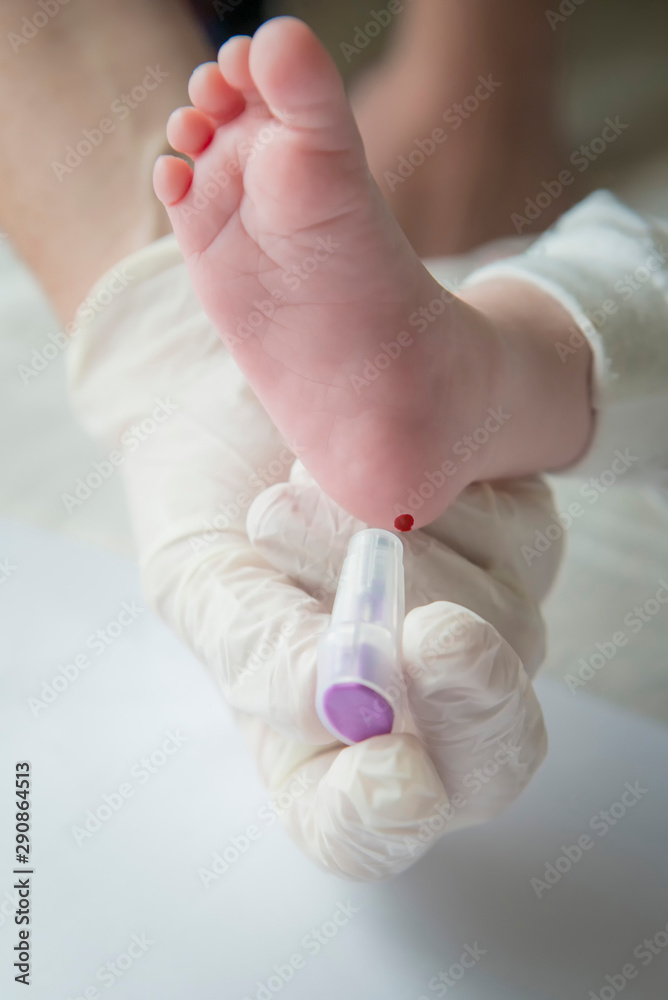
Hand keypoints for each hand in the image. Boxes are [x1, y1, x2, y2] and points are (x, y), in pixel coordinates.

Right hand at [68, 238, 561, 878]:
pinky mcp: (520, 542)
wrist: (245, 393)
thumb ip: (255, 649)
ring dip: (393, 552)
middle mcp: (417, 703)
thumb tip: (329, 701)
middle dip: (467, 703)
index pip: (364, 829)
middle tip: (431, 637)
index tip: (387, 765)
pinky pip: (514, 539)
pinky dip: (440, 499)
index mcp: (321, 743)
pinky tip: (374, 469)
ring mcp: (479, 625)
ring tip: (303, 486)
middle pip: (488, 757)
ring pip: (502, 630)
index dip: (382, 817)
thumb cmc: (208, 498)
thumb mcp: (199, 579)